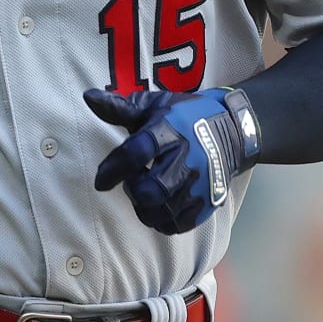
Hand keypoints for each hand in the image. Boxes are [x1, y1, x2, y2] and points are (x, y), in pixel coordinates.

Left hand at [85, 87, 261, 234]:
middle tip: (133, 181)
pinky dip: (161, 220)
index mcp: (170, 132)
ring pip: (162, 211)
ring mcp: (200, 184)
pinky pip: (177, 224)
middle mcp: (187, 159)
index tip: (101, 181)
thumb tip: (89, 96)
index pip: (136, 153)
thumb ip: (120, 107)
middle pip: (150, 190)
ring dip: (144, 207)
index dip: (113, 170)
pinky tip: (160, 206)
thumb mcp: (154, 105)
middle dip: (133, 190)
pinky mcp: (208, 202)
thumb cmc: (185, 116)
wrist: (233, 130)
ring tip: (146, 193)